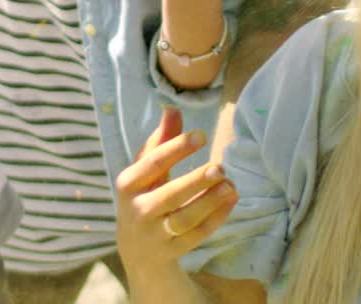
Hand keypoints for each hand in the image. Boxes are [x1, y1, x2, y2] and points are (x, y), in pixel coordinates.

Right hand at [116, 107, 237, 271]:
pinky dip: (216, 218)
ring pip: (185, 218)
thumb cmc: (144, 198)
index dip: (176, 148)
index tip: (201, 136)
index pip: (153, 163)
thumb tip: (172, 108)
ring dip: (209, 202)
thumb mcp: (144, 172)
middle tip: (220, 167)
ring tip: (230, 185)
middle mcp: (138, 210)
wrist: (137, 252)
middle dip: (196, 181)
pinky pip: (197, 235)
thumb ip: (160, 142)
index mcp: (128, 184)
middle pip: (170, 194)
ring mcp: (155, 234)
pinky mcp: (172, 251)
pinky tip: (231, 201)